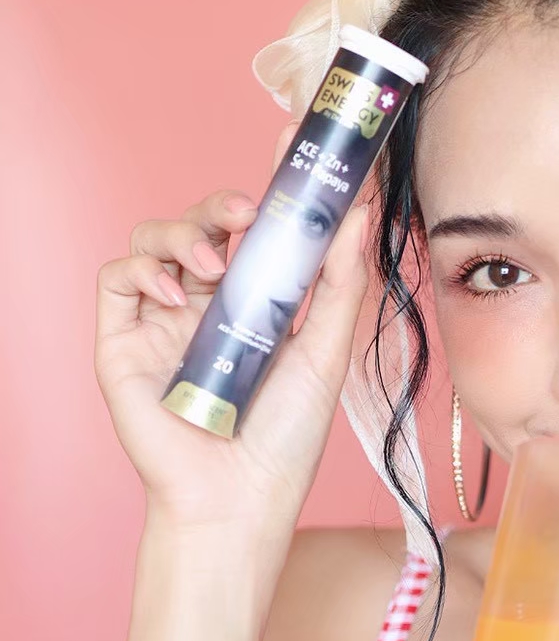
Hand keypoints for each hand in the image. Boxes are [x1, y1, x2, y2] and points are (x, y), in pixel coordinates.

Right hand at [95, 125, 371, 534]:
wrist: (237, 501)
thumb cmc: (283, 440)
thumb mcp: (325, 351)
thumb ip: (339, 281)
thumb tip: (358, 210)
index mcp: (258, 301)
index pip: (261, 227)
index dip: (274, 181)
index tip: (296, 139)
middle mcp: (208, 303)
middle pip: (205, 222)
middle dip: (224, 203)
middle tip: (249, 211)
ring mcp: (163, 320)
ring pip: (157, 236)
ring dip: (185, 233)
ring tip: (214, 267)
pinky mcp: (123, 340)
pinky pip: (118, 276)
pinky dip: (144, 269)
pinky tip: (177, 293)